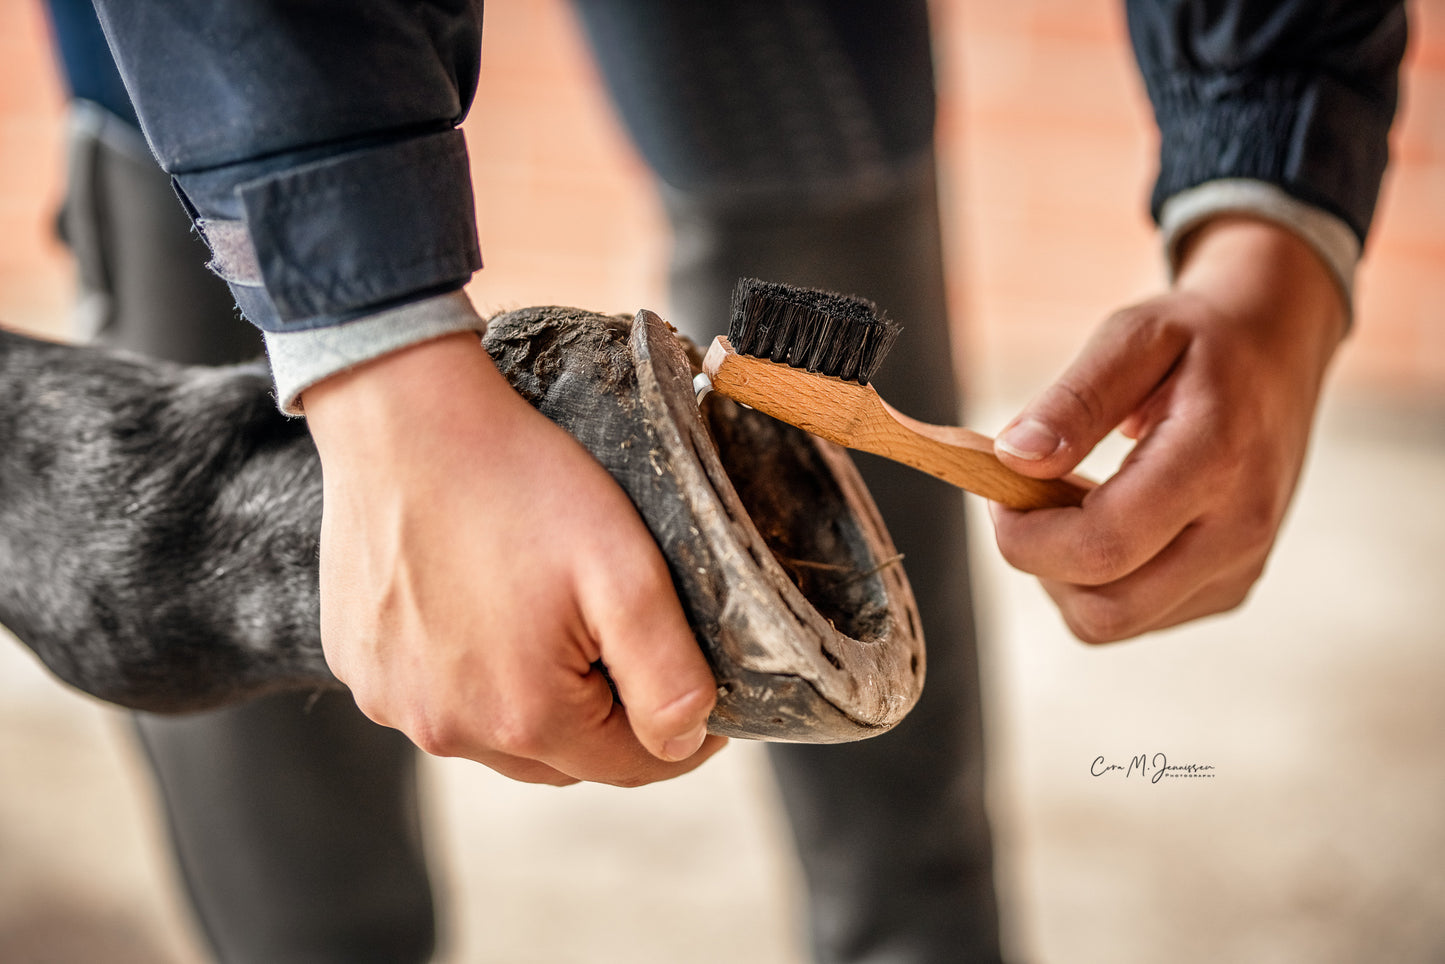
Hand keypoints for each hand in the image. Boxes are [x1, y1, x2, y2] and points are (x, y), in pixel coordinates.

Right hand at [302, 332, 724, 785]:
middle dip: (607, 719)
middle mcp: (448, 731)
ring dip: (534, 701)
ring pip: (496, 733)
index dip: (680, 737)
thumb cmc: (518, 482)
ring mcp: (394, 702)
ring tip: (553, 627)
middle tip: (625, 646)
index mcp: (524, 719)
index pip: (632, 766)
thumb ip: (667, 672)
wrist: (406, 415)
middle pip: (562, 757)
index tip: (703, 695)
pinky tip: (482, 611)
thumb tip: (685, 742)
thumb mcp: (624, 570)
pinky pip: (436, 696)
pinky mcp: (361, 668)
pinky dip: (469, 673)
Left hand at [989, 217, 1347, 641]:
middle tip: (1028, 499)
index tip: (1001, 489)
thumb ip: (1073, 401)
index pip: (1100, 546)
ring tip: (1072, 502)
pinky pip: (1138, 615)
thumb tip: (1014, 459)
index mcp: (1216, 462)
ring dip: (1067, 574)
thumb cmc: (1201, 339)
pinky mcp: (1231, 587)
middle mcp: (1239, 530)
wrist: (1279, 350)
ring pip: (1115, 621)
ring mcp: (1240, 567)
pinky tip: (1109, 518)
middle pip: (1105, 609)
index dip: (1025, 535)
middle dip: (1040, 562)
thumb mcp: (1134, 337)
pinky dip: (1101, 579)